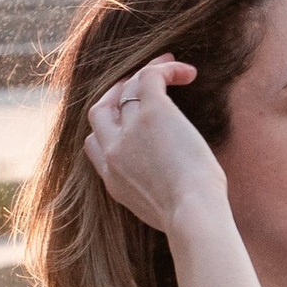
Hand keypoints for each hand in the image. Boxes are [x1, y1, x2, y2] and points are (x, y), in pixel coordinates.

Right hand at [83, 56, 230, 233]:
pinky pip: (150, 76)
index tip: (131, 120)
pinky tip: (188, 73)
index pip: (94, 143)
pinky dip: (166, 68)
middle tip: (142, 84)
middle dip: (117, 93)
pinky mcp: (153, 113)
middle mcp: (115, 152)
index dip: (109, 126)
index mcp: (113, 179)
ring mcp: (130, 130)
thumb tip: (175, 184)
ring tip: (175, 70)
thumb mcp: (160, 210)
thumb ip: (153, 192)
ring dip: (148, 73)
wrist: (193, 215)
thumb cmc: (192, 219)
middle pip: (100, 110)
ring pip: (127, 87)